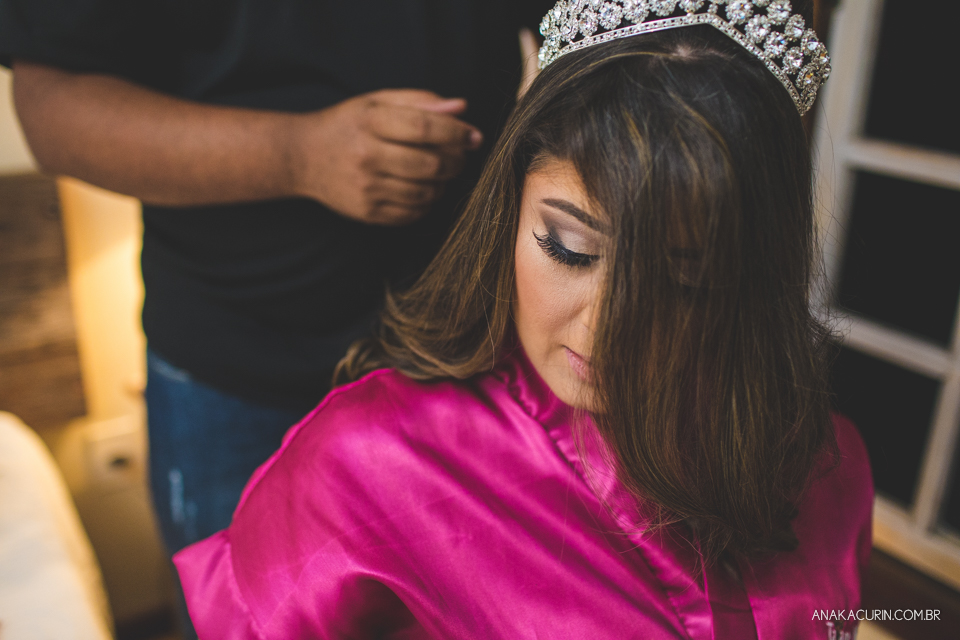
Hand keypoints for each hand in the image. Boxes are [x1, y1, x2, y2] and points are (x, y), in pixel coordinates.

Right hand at [288, 89, 482, 224]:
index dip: (456, 133)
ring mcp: (366, 188)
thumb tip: (461, 108)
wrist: (303, 157)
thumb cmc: (349, 125)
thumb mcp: (377, 101)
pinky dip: (426, 203)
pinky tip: (421, 188)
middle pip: (430, 165)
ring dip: (442, 183)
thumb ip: (420, 102)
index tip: (474, 136)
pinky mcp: (367, 213)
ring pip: (426, 193)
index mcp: (370, 122)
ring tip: (438, 171)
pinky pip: (413, 214)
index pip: (425, 129)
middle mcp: (367, 156)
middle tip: (459, 155)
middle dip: (455, 161)